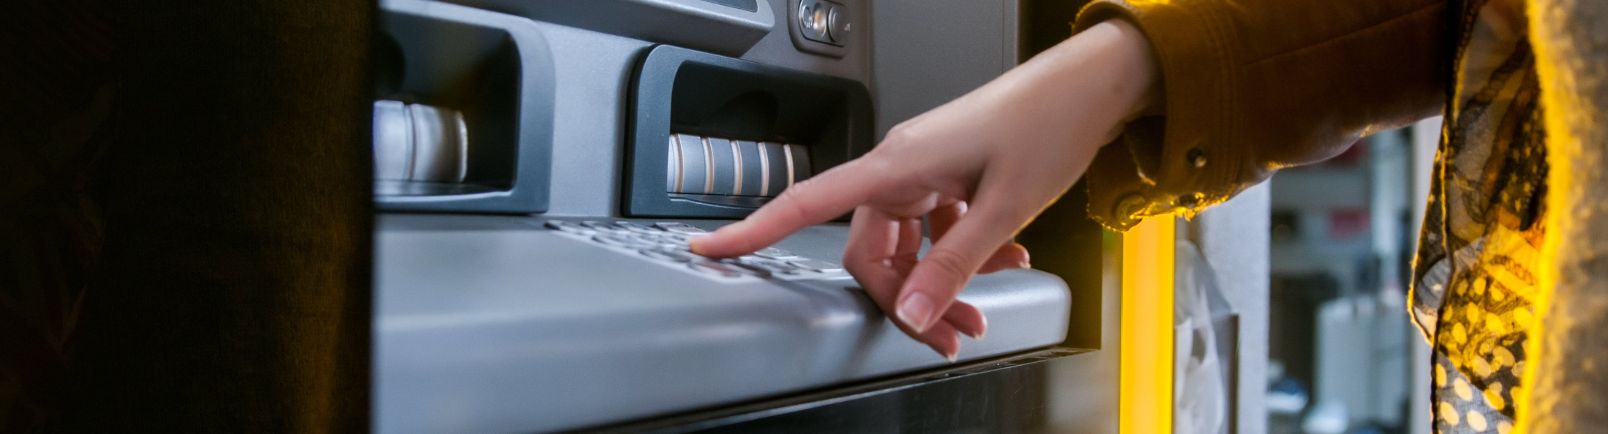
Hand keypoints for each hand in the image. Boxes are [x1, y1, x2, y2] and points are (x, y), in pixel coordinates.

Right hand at [691, 20, 1157, 358]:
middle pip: (872, 250)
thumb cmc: (1046, 126)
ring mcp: (926, 170)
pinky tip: (1001, 261)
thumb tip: (912, 311)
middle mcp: (902, 166)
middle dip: (906, 298)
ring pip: (908, 244)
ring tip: (981, 310)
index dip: (754, 229)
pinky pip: (935, 227)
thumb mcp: (1003, 209)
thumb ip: (953, 264)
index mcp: (898, 165)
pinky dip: (961, 252)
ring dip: (940, 281)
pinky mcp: (949, 173)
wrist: (1089, 88)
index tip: (711, 250)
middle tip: (948, 333)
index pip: (808, 202)